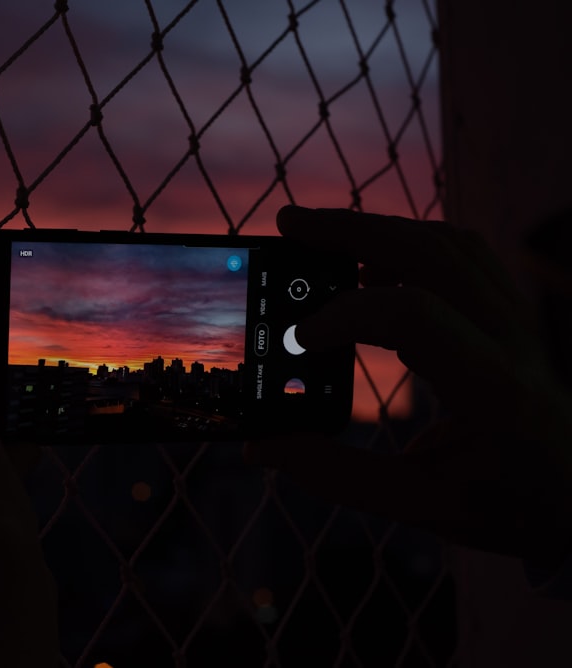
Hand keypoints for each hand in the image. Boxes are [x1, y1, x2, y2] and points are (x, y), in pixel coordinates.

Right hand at [243, 206, 571, 567]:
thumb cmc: (513, 505)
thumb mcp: (426, 505)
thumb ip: (340, 476)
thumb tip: (262, 447)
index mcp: (496, 391)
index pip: (414, 317)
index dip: (346, 314)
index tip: (300, 337)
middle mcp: (514, 340)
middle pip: (431, 252)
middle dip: (352, 231)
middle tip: (290, 224)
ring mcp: (519, 318)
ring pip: (448, 241)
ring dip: (379, 227)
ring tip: (320, 234)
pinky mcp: (513, 312)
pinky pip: (463, 252)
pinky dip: (409, 241)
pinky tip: (370, 260)